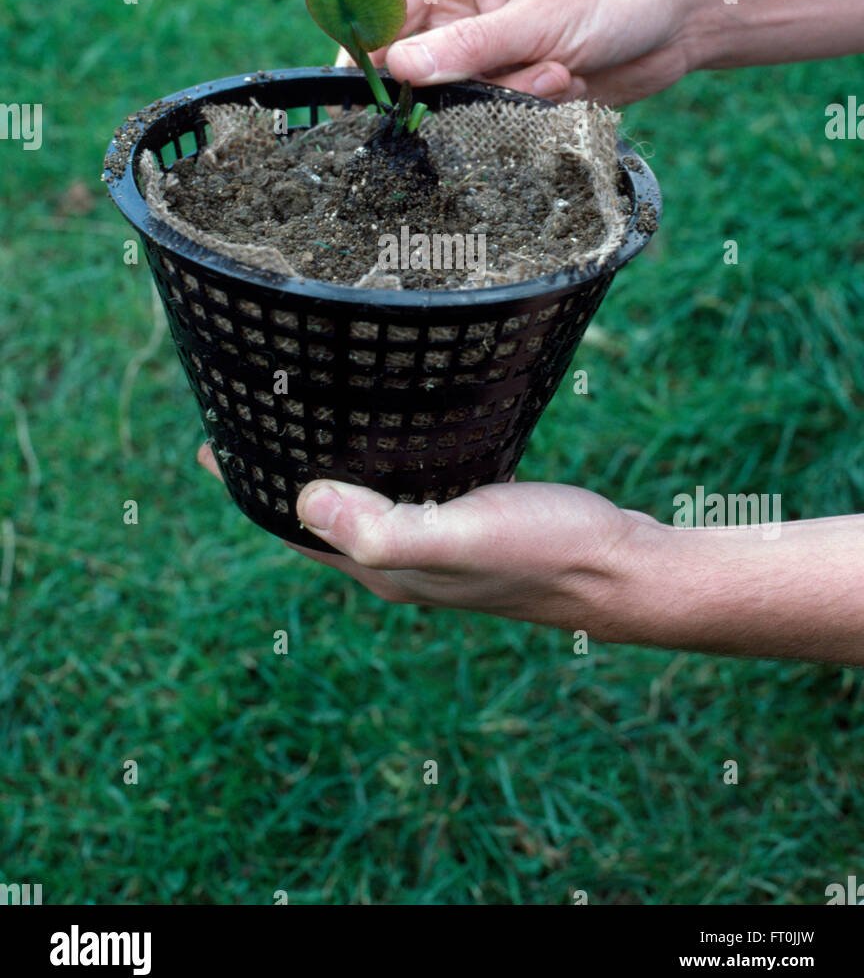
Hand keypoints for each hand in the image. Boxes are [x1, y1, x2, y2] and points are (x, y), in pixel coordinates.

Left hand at [199, 445, 863, 662]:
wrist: (624, 570)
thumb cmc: (548, 549)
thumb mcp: (463, 534)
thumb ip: (384, 528)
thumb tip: (303, 500)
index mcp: (384, 568)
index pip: (293, 527)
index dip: (250, 484)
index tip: (215, 435)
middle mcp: (400, 560)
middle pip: (320, 512)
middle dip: (281, 467)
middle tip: (255, 406)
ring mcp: (434, 542)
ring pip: (361, 497)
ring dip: (329, 460)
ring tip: (308, 409)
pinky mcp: (468, 516)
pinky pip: (405, 484)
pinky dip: (381, 456)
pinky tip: (390, 423)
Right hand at [339, 0, 699, 105]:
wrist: (680, 20)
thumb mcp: (538, 17)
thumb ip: (469, 46)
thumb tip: (399, 68)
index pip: (387, 13)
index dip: (367, 50)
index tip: (368, 90)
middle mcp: (468, 20)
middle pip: (418, 68)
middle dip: (452, 87)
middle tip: (493, 82)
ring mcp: (495, 57)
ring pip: (463, 100)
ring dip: (508, 97)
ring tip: (558, 71)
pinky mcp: (522, 91)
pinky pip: (502, 116)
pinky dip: (535, 107)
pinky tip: (572, 83)